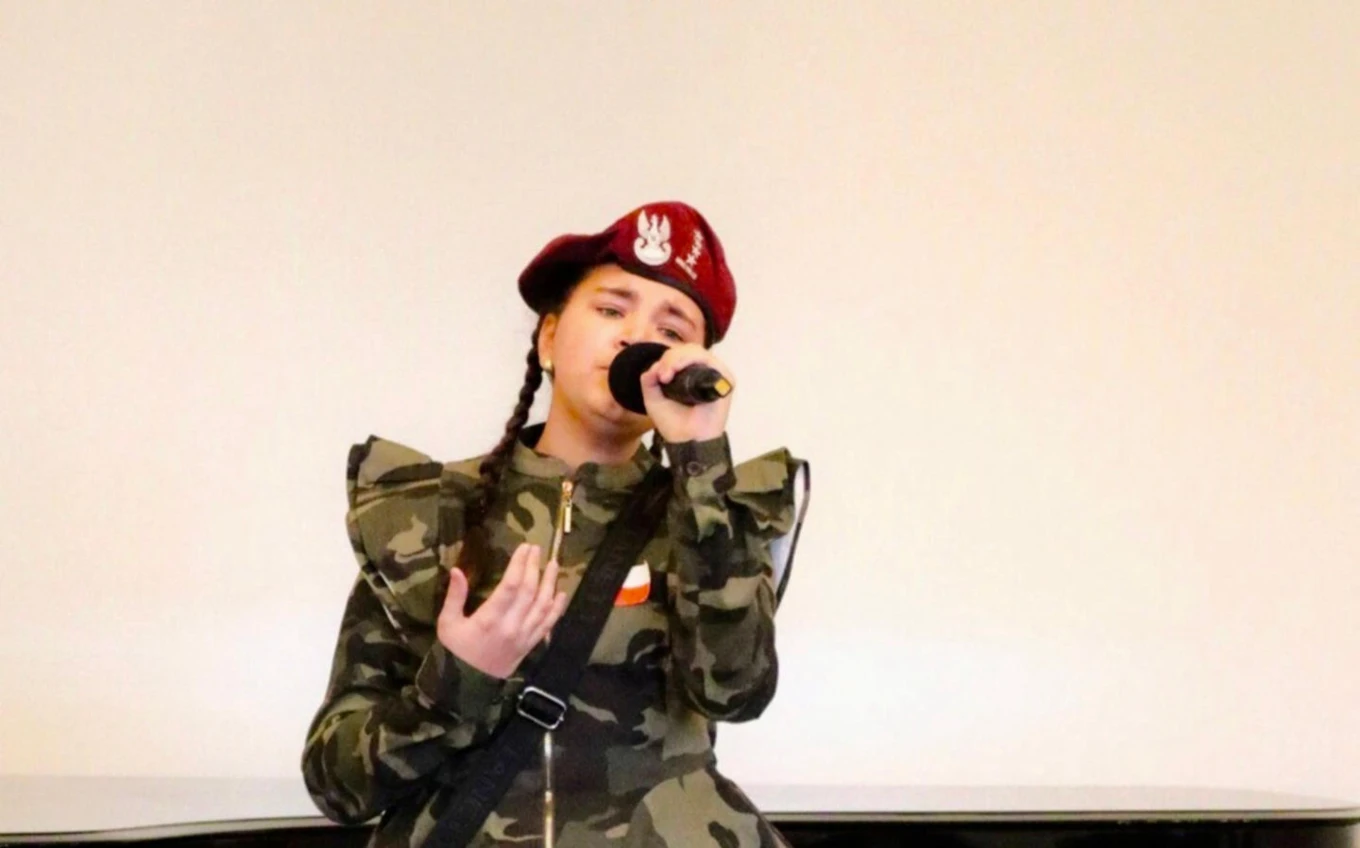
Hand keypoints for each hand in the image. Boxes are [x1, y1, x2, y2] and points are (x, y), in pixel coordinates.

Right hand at [437, 543, 567, 678]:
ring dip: (550, 583)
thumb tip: (457, 570)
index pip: (511, 586)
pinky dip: (557, 608)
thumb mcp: (447, 623)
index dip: (520, 564)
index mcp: (490, 619)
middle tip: (538, 550)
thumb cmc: (455, 651)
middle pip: (530, 591)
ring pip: (543, 606)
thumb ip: (455, 596)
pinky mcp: (530, 645)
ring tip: (553, 565)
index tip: (525, 548)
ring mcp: (524, 637)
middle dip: (535, 568)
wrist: (467, 686)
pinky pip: (548, 624)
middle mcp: (511, 626)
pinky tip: (561, 594)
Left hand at [640, 343, 733, 443]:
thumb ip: (649, 379)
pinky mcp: (726, 381)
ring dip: (678, 358)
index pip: (680, 355)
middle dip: (671, 358)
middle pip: (688, 350)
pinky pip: (710, 362)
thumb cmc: (674, 423)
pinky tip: (679, 372)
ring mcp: (716, 376)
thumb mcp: (653, 398)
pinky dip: (692, 361)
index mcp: (690, 375)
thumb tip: (654, 365)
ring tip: (667, 375)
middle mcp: (704, 373)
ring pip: (697, 353)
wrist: (687, 441)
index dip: (667, 359)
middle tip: (662, 376)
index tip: (657, 376)